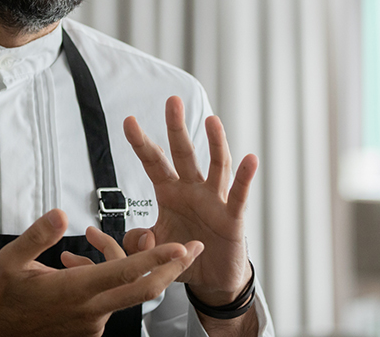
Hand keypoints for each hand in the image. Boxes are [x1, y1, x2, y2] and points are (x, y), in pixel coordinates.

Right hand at [0, 208, 203, 336]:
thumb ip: (39, 236)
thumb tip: (61, 215)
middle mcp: (90, 310)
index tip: (180, 247)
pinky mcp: (89, 331)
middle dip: (173, 269)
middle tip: (195, 249)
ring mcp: (92, 324)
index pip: (124, 273)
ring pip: (123, 292)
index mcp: (74, 291)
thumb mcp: (10, 260)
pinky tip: (86, 268)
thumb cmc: (2, 298)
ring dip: (127, 269)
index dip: (155, 259)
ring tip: (100, 239)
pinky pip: (108, 303)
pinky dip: (107, 284)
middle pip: (144, 290)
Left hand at [123, 96, 257, 307]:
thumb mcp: (152, 249)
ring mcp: (214, 200)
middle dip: (176, 127)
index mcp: (169, 192)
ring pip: (215, 166)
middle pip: (183, 154)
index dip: (141, 143)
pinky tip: (250, 159)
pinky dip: (244, 178)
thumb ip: (137, 242)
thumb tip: (140, 236)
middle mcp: (192, 189)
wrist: (210, 279)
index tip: (129, 120)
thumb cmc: (183, 253)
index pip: (153, 163)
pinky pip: (239, 196)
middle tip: (172, 100)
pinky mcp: (232, 218)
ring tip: (212, 120)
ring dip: (215, 143)